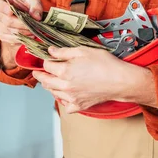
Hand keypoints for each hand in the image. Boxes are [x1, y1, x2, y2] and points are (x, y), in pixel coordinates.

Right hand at [0, 0, 42, 44]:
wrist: (25, 19)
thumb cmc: (27, 8)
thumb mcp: (34, 2)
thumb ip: (36, 6)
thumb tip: (36, 16)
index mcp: (0, 1)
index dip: (3, 7)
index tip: (11, 10)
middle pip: (6, 20)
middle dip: (22, 24)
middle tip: (34, 25)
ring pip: (9, 31)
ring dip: (23, 32)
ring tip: (34, 30)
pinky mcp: (2, 36)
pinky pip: (11, 39)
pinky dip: (22, 38)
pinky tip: (30, 35)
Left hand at [32, 45, 156, 112]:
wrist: (120, 81)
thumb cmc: (105, 64)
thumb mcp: (83, 51)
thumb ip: (64, 52)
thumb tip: (50, 51)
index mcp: (64, 71)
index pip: (46, 66)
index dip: (45, 61)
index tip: (46, 59)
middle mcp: (65, 86)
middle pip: (45, 81)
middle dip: (40, 75)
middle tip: (38, 72)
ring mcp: (72, 98)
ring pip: (53, 93)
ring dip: (49, 87)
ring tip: (50, 82)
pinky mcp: (79, 106)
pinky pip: (65, 106)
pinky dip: (63, 101)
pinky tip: (65, 95)